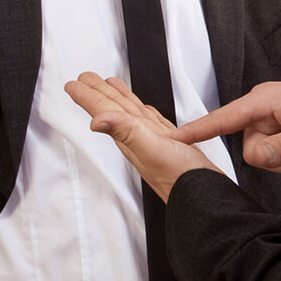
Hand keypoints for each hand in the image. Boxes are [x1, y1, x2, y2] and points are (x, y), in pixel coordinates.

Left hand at [65, 71, 219, 201]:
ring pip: (133, 115)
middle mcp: (140, 140)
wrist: (206, 201)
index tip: (73, 85)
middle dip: (99, 93)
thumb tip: (95, 121)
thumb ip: (127, 132)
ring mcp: (156, 143)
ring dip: (120, 99)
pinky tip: (145, 111)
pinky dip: (146, 113)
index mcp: (133, 138)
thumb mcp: (153, 151)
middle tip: (85, 79)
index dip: (88, 96)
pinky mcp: (173, 146)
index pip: (105, 111)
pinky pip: (153, 123)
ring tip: (110, 85)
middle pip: (115, 110)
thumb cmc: (182, 180)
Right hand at [172, 78, 280, 173]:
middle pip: (249, 148)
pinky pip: (275, 155)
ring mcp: (272, 120)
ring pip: (262, 156)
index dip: (196, 130)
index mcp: (264, 100)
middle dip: (276, 157)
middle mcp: (263, 108)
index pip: (222, 119)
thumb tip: (253, 159)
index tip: (169, 138)